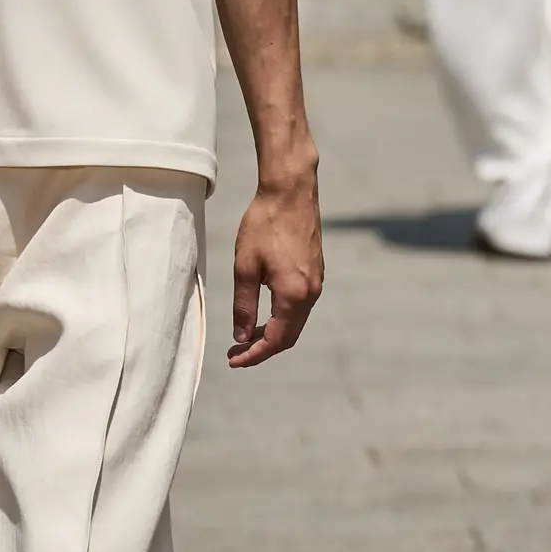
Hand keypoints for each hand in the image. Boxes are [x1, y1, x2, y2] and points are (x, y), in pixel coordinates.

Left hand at [229, 161, 322, 368]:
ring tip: (246, 335)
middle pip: (289, 336)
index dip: (254, 354)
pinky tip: (263, 312)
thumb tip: (243, 336)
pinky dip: (282, 317)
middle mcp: (311, 292)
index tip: (234, 360)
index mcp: (293, 294)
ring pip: (295, 321)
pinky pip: (300, 305)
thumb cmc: (264, 225)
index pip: (275, 339)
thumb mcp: (245, 267)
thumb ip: (244, 305)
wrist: (290, 192)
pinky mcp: (316, 271)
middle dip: (263, 347)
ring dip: (273, 332)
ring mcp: (316, 282)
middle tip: (236, 351)